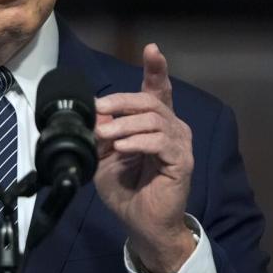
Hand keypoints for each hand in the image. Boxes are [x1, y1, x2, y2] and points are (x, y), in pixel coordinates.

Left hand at [93, 43, 195, 272]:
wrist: (141, 223)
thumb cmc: (127, 190)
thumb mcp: (105, 156)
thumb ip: (101, 133)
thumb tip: (92, 112)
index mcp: (155, 123)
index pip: (158, 89)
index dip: (156, 68)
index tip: (152, 48)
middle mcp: (172, 128)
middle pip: (149, 100)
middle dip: (120, 101)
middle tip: (99, 109)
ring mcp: (180, 144)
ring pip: (153, 119)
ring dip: (123, 124)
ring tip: (105, 135)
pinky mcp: (181, 161)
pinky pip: (159, 141)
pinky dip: (137, 141)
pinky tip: (123, 148)